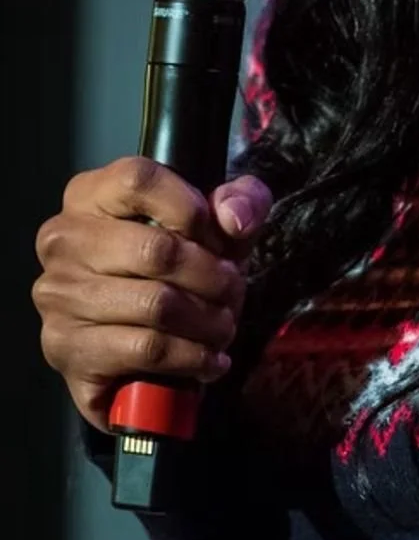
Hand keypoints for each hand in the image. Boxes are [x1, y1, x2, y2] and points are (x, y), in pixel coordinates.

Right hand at [32, 157, 272, 432]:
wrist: (135, 350)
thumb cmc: (177, 271)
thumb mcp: (217, 227)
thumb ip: (240, 201)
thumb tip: (234, 218)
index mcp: (88, 194)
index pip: (138, 179)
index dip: (191, 208)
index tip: (219, 240)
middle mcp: (62, 239)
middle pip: (156, 249)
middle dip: (212, 277)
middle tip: (233, 293)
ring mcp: (57, 295)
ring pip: (156, 304)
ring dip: (207, 322)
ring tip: (224, 327)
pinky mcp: (65, 347)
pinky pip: (146, 349)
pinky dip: (191, 357)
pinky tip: (210, 360)